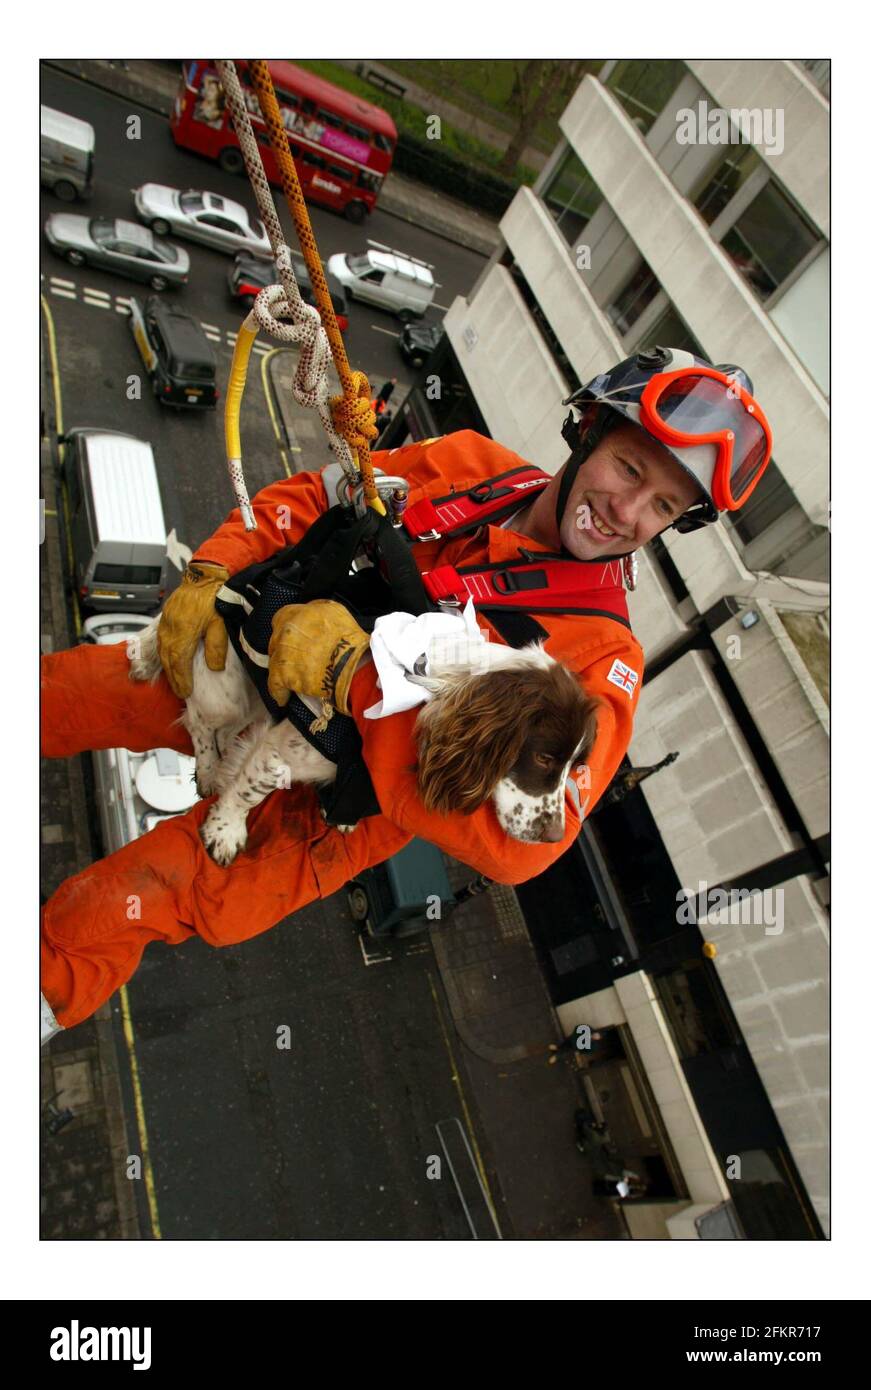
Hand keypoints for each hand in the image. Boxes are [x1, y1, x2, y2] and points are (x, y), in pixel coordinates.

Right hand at [157, 562, 230, 698]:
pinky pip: (162, 641)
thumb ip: (217, 647)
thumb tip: (214, 668)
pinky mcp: (165, 617)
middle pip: (168, 659)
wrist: (204, 575)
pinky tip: (170, 660)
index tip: (185, 692)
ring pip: (163, 651)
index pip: (179, 662)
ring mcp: (165, 623)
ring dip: (168, 668)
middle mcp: (170, 629)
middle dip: (174, 677)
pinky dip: (165, 654)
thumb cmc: (214, 598)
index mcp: (184, 632)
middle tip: (180, 692)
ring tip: (175, 681)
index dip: (182, 679)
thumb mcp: (220, 623)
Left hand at [267, 599, 368, 711]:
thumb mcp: (335, 611)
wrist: (350, 662)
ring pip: (274, 662)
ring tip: (293, 677)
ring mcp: (281, 654)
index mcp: (296, 615)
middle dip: (285, 648)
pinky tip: (284, 697)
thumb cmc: (348, 637)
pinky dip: (279, 692)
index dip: (287, 628)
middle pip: (276, 640)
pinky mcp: (282, 675)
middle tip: (297, 657)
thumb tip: (312, 613)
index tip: (295, 636)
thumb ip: (317, 610)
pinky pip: (274, 685)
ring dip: (283, 669)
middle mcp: (284, 632)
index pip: (281, 618)